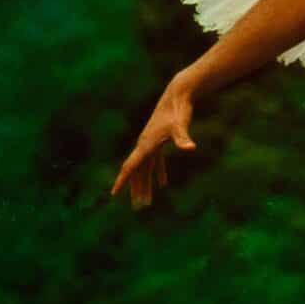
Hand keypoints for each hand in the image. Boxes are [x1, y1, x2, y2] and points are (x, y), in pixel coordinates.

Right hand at [110, 83, 199, 206]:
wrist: (178, 95)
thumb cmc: (178, 110)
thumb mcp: (180, 126)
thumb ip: (182, 138)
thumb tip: (190, 148)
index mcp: (145, 145)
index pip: (130, 167)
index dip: (122, 181)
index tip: (114, 194)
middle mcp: (145, 145)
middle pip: (137, 172)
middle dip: (137, 190)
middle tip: (138, 208)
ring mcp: (151, 143)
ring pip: (145, 168)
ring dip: (145, 184)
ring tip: (146, 201)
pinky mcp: (160, 141)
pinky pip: (155, 161)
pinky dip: (158, 172)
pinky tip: (162, 184)